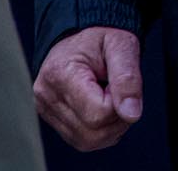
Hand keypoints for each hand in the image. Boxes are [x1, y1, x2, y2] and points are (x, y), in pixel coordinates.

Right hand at [34, 26, 143, 151]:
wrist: (80, 36)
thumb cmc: (100, 37)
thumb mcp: (121, 45)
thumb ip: (128, 78)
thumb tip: (131, 114)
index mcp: (60, 73)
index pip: (98, 113)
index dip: (119, 102)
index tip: (117, 81)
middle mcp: (46, 96)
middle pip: (93, 133)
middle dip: (117, 117)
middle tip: (117, 90)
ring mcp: (45, 111)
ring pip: (88, 141)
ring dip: (110, 126)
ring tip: (110, 97)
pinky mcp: (51, 120)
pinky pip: (82, 140)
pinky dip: (100, 130)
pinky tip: (102, 107)